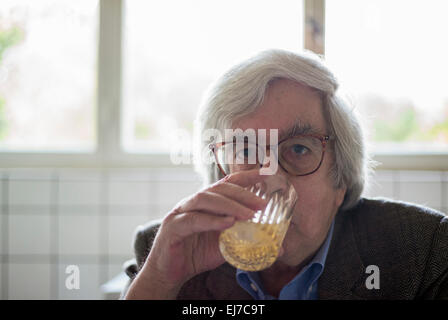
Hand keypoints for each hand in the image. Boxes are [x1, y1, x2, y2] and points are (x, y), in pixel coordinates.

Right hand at [125, 169, 267, 298]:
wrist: (170, 273)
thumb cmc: (196, 254)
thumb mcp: (226, 246)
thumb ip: (247, 241)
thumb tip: (278, 248)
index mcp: (206, 203)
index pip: (227, 183)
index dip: (246, 177)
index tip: (266, 173)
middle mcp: (193, 202)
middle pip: (218, 189)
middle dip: (242, 194)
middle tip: (262, 205)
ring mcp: (180, 213)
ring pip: (204, 199)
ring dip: (229, 205)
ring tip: (248, 215)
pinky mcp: (172, 228)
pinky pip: (192, 220)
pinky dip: (211, 220)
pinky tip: (227, 224)